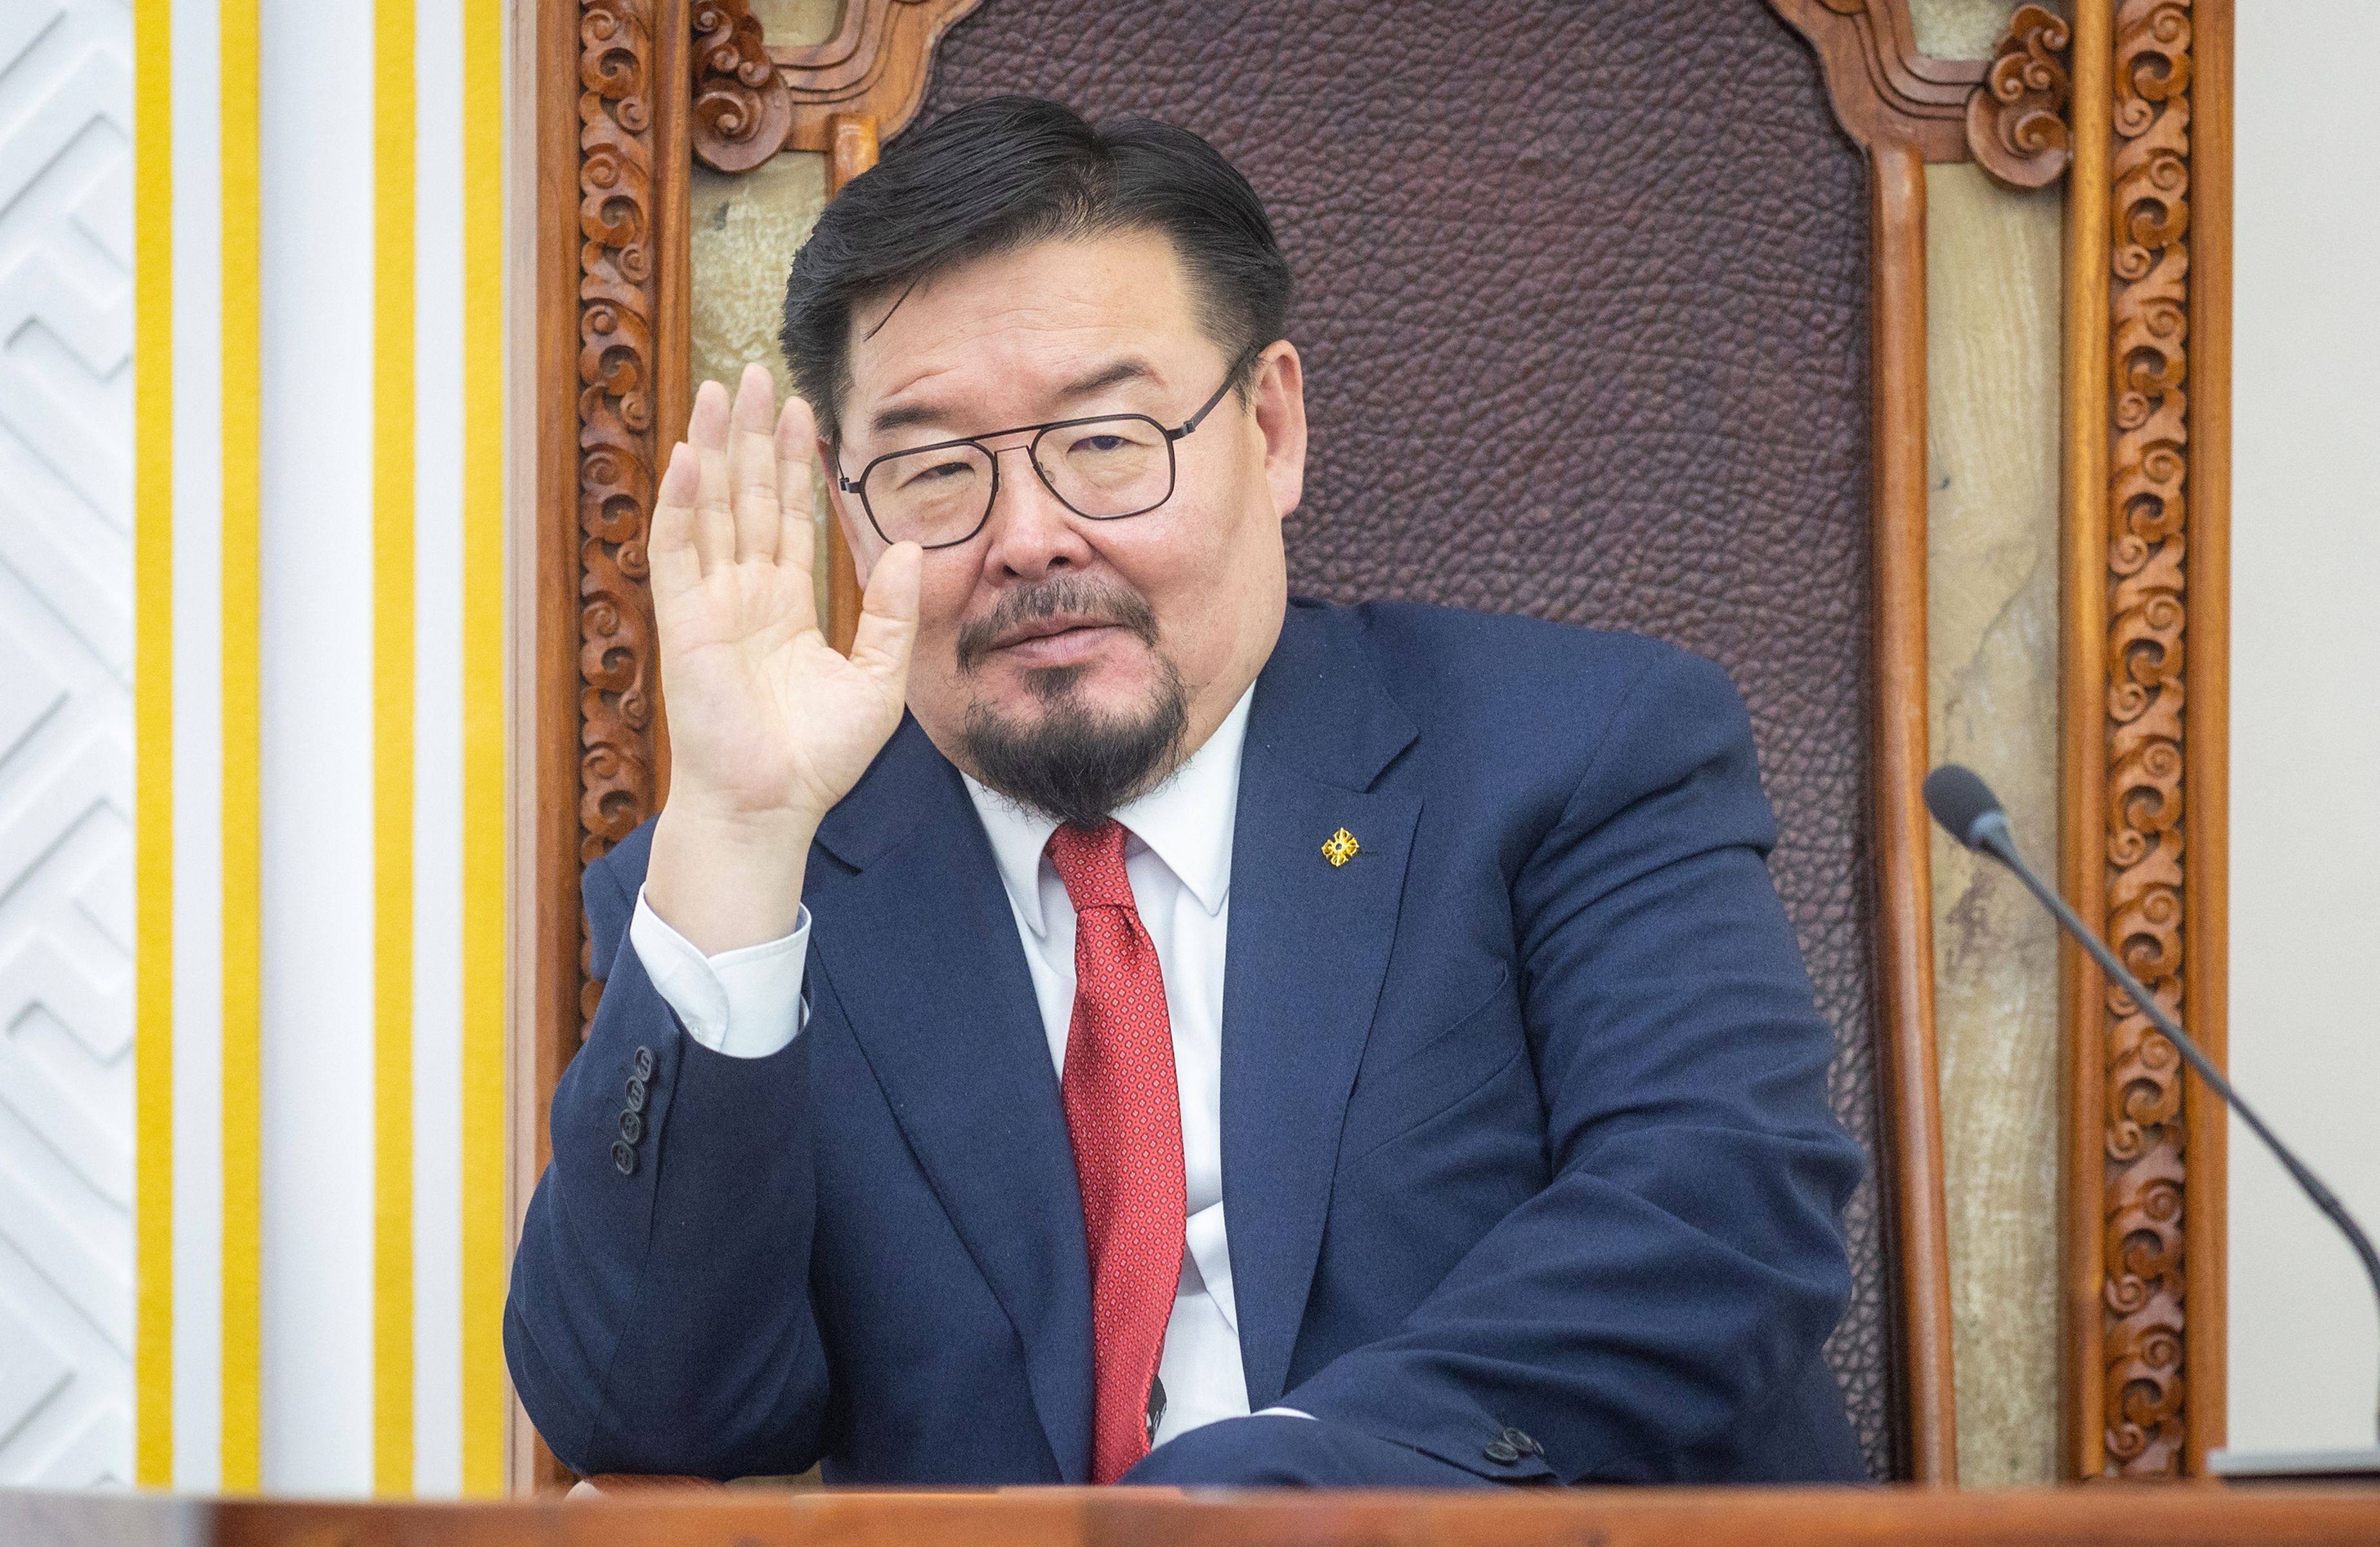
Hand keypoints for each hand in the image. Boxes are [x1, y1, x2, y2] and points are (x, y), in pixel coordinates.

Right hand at [643, 365, 921, 952]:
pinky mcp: (682, 622)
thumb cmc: (817, 758)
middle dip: (753, 435)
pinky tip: (690, 453)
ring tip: (723, 387)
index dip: (795, 466)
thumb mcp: (878, 678)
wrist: (771, 807)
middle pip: (747, 497)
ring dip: (715, 447)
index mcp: (786, 608)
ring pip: (711, 507)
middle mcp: (744, 597)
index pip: (790, 519)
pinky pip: (678, 549)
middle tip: (760, 373)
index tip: (807, 414)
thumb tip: (908, 543)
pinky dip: (681, 501)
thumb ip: (893, 611)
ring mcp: (710, 605)